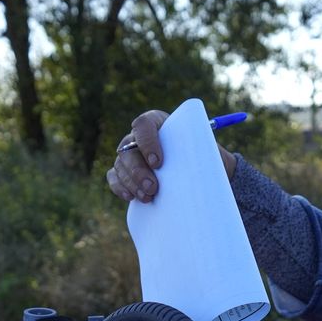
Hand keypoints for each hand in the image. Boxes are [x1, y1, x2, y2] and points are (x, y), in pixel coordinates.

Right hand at [105, 109, 236, 203]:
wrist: (198, 174)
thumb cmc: (203, 158)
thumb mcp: (207, 152)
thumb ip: (201, 152)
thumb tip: (206, 166)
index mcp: (158, 123)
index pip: (144, 125)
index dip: (147, 142)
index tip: (158, 162)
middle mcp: (139, 136)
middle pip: (128, 149)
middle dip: (138, 170)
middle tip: (153, 188)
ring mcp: (130, 154)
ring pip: (121, 164)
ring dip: (131, 182)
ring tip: (148, 197)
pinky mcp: (125, 172)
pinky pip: (114, 177)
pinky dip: (119, 187)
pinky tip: (131, 197)